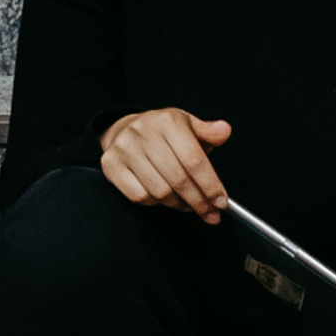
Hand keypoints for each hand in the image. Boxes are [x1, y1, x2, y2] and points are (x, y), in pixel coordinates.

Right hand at [100, 108, 233, 220]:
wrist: (125, 129)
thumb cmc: (163, 133)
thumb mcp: (188, 127)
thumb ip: (208, 132)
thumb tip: (224, 130)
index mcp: (168, 121)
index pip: (194, 160)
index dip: (210, 185)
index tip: (221, 203)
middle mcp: (143, 133)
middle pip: (178, 179)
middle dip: (198, 201)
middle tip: (210, 213)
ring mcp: (124, 149)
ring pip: (160, 191)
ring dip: (178, 204)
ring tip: (188, 204)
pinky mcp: (111, 164)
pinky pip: (139, 196)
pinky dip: (155, 202)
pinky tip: (164, 198)